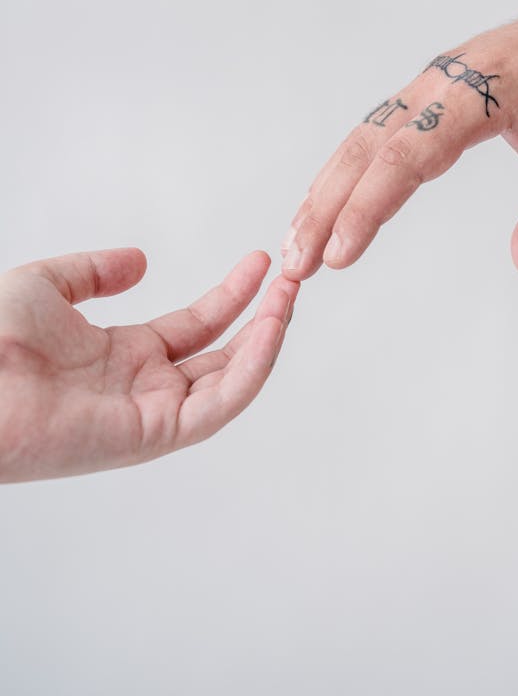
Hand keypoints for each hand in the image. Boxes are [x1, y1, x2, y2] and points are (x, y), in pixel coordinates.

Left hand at [0, 248, 298, 481]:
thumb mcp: (48, 284)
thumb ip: (96, 271)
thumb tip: (143, 261)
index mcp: (123, 355)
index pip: (195, 326)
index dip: (231, 295)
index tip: (259, 264)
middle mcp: (144, 387)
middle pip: (223, 356)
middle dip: (262, 317)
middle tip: (292, 280)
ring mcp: (152, 413)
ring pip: (230, 382)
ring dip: (266, 340)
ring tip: (289, 298)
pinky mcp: (154, 434)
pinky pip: (218, 406)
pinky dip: (251, 370)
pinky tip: (269, 330)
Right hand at [281, 0, 517, 284]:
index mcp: (486, 91)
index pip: (413, 153)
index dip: (371, 205)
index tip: (339, 255)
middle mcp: (446, 81)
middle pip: (369, 144)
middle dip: (327, 206)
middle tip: (296, 266)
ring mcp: (431, 81)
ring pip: (362, 136)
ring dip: (324, 190)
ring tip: (295, 248)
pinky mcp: (427, 90)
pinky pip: (374, 130)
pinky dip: (344, 170)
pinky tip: (323, 205)